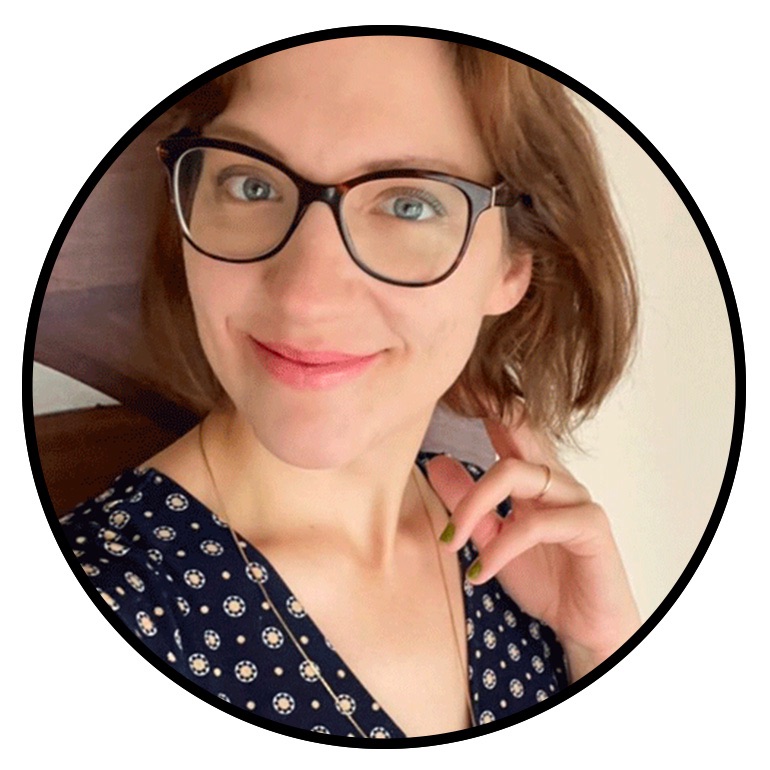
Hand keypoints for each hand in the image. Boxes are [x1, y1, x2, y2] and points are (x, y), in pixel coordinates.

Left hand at [426, 416, 640, 680]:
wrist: (584, 627)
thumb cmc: (544, 579)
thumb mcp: (492, 539)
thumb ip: (468, 504)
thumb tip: (435, 463)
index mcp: (532, 476)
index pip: (508, 425)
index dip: (482, 400)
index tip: (452, 380)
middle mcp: (554, 477)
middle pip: (518, 425)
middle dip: (485, 406)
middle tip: (450, 395)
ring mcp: (574, 497)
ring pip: (514, 473)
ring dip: (472, 506)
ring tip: (450, 542)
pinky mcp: (589, 525)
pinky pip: (535, 523)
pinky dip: (500, 548)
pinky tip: (480, 573)